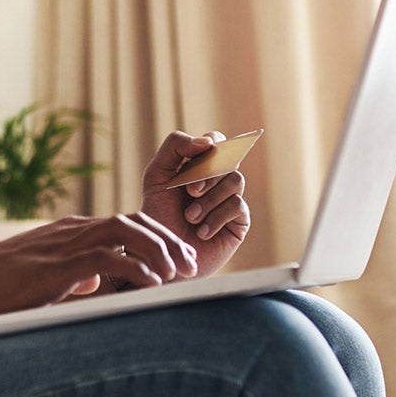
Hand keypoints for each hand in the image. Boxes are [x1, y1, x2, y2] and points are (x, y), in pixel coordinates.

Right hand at [0, 213, 196, 319]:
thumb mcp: (40, 277)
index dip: (155, 237)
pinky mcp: (59, 265)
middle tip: (188, 264)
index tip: (176, 259)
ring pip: (126, 232)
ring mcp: (65, 244)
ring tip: (178, 273)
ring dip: (158, 250)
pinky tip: (152, 284)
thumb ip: (70, 275)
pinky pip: (109, 258)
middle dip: (167, 240)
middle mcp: (71, 230)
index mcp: (68, 231)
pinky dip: (136, 268)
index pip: (123, 223)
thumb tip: (95, 282)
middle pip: (133, 221)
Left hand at [140, 131, 250, 278]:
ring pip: (235, 180)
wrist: (162, 255)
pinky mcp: (239, 220)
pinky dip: (216, 217)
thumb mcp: (156, 176)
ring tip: (190, 217)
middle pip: (228, 159)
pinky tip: (201, 232)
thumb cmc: (158, 215)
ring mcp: (230, 198)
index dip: (212, 143)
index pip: (216, 141)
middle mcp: (218, 179)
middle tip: (190, 191)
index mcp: (199, 165)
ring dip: (210, 198)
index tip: (199, 155)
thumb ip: (175, 148)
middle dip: (208, 174)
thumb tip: (207, 142)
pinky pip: (237, 205)